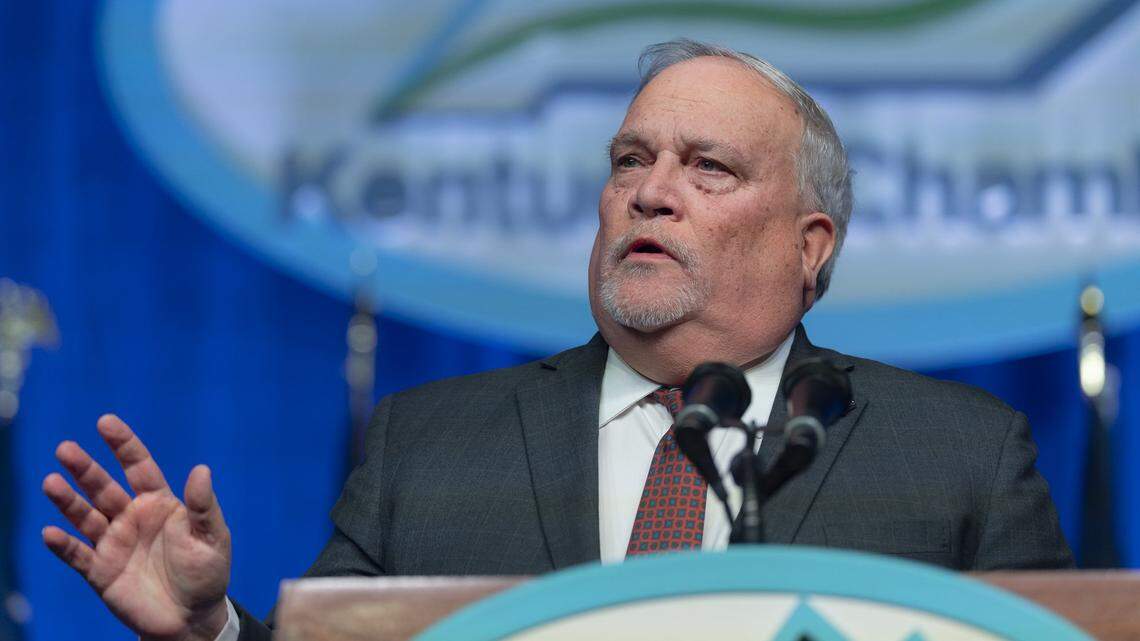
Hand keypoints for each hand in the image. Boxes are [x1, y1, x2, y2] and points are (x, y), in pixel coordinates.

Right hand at [42, 415, 230, 640]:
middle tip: (65, 449)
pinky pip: (77, 555)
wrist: (191, 618)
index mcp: (159, 503)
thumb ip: (204, 506)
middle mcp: (132, 517)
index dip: (123, 444)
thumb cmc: (206, 573)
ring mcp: (113, 543)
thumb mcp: (212, 537)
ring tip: (51, 483)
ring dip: (68, 501)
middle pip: (103, 487)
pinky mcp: (100, 571)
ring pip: (85, 516)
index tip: (105, 422)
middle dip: (85, 469)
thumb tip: (201, 469)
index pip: (138, 466)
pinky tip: (50, 532)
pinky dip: (63, 545)